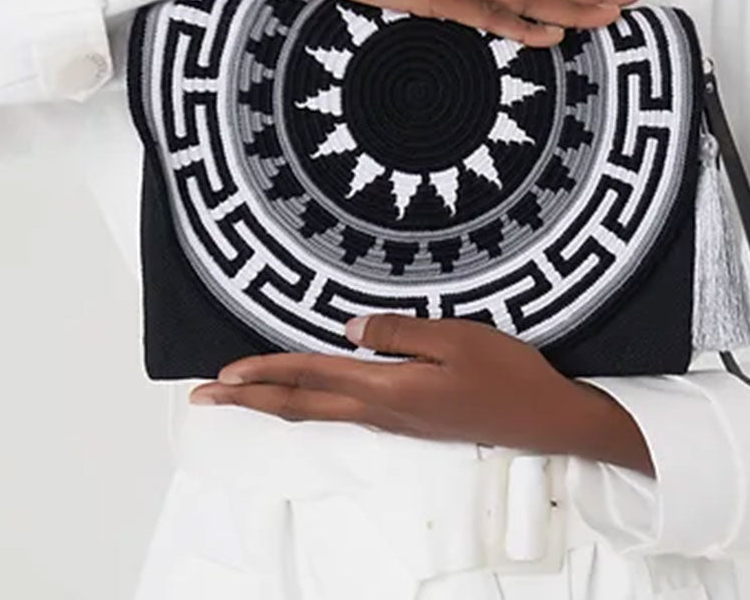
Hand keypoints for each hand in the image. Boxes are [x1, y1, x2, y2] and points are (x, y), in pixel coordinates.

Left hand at [187, 314, 650, 469]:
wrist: (546, 419)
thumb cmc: (507, 373)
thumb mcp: (457, 338)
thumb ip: (398, 333)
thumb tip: (346, 329)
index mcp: (387, 388)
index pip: (311, 375)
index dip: (264, 372)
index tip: (221, 373)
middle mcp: (381, 409)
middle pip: (301, 405)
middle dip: (249, 398)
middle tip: (204, 395)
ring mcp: (395, 418)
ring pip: (318, 410)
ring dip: (274, 400)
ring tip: (242, 393)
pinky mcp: (409, 416)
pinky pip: (343, 409)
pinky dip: (309, 400)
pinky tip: (308, 392)